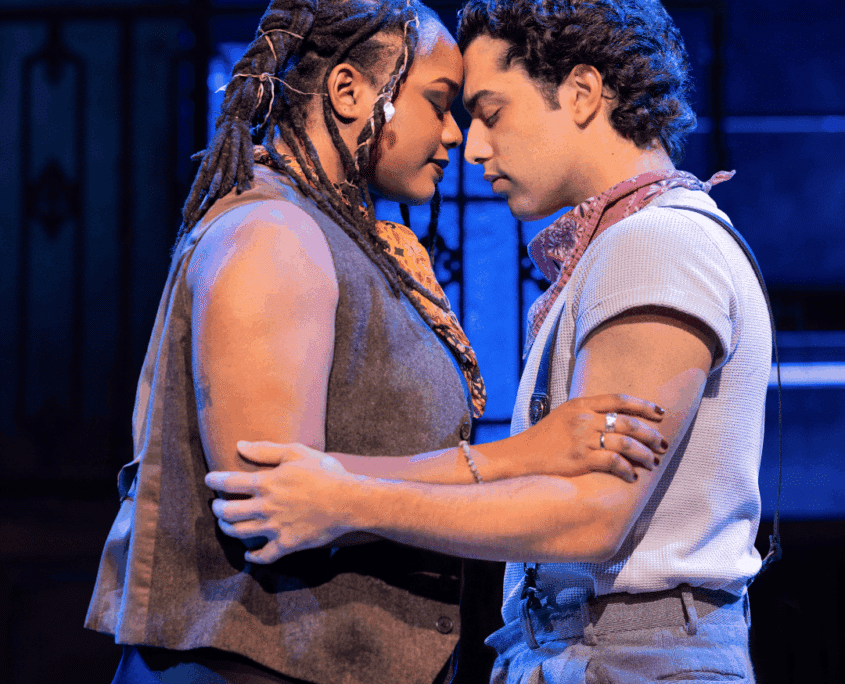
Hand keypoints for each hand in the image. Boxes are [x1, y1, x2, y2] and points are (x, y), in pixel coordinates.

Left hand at [205, 442, 359, 563]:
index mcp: (267, 483)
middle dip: (218, 508)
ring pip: (240, 532)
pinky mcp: (287, 544)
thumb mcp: (297, 453)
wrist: (349, 502)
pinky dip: (253, 557)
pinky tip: (249, 555)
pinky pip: (264, 556)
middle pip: (229, 511)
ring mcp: (275, 527)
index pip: (230, 482)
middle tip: (216, 506)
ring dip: (228, 528)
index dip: (215, 480)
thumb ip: (266, 450)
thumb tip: (240, 445)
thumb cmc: (325, 474)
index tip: (209, 480)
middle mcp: (266, 507)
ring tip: (225, 524)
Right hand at [507, 394, 668, 482]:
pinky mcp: (580, 459)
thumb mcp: (564, 416)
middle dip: (650, 434)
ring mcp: (582, 438)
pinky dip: (627, 470)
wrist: (520, 456)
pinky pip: (613, 462)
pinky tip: (632, 476)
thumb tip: (616, 419)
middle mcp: (583, 419)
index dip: (643, 406)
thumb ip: (587, 413)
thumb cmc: (543, 439)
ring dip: (644, 454)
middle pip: (627, 422)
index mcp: (580, 405)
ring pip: (625, 443)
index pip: (619, 399)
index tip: (660, 414)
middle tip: (662, 444)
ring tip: (653, 463)